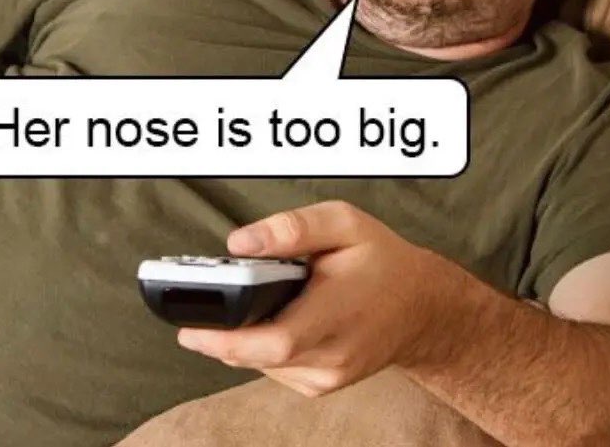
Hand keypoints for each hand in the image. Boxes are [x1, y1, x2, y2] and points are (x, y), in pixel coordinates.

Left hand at [177, 199, 448, 397]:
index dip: (224, 338)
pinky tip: (273, 320)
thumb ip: (291, 229)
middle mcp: (333, 355)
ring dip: (243, 339)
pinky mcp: (323, 386)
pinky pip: (275, 370)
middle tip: (190, 315)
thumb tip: (238, 244)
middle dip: (219, 337)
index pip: (273, 341)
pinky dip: (262, 348)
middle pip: (257, 357)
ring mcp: (329, 377)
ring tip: (243, 305)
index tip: (186, 327)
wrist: (422, 307)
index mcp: (337, 313)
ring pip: (261, 365)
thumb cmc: (382, 260)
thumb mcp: (344, 223)